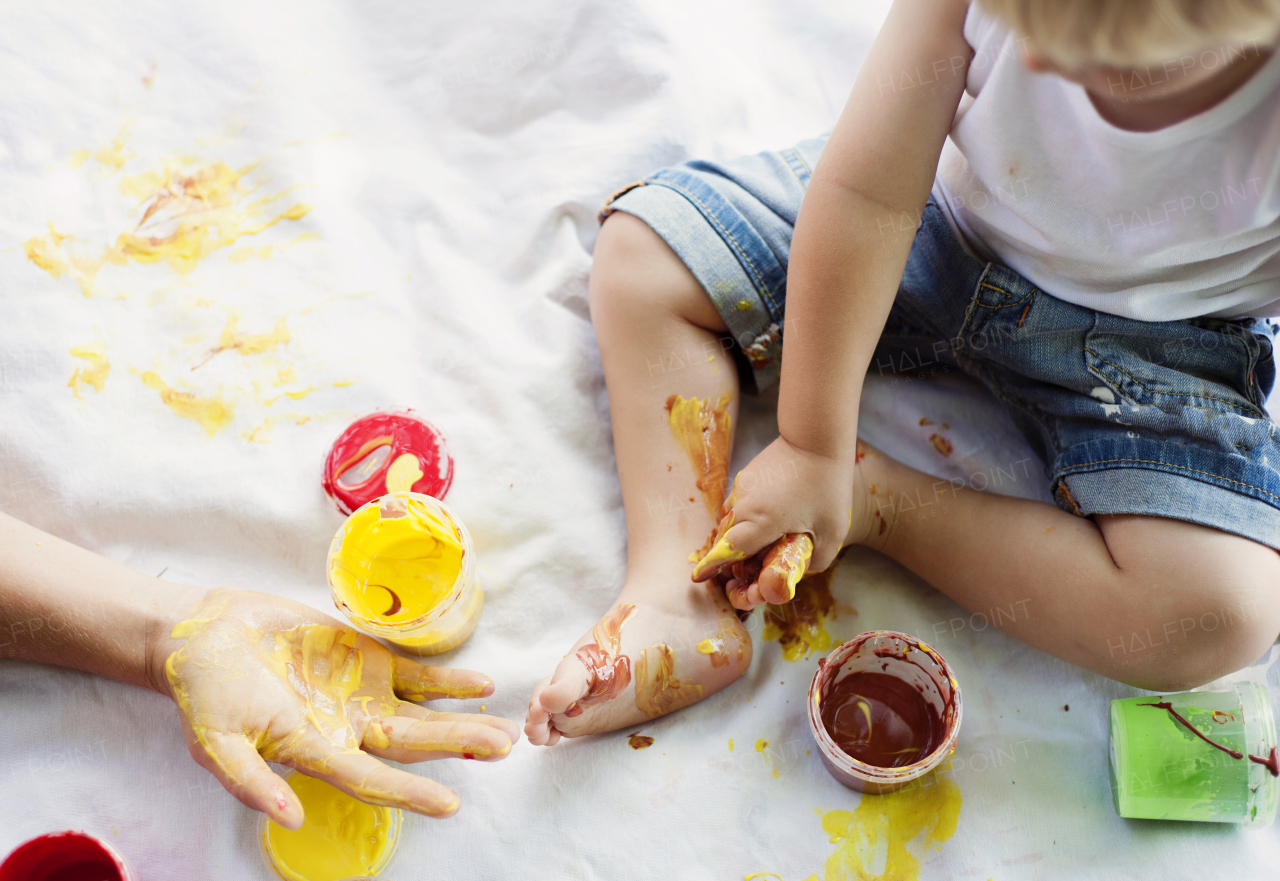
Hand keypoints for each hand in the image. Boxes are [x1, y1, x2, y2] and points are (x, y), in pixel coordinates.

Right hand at [151, 588, 517, 828]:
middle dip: (458, 748)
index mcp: (315, 752)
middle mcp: (348, 729)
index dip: (409, 794)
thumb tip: (288, 819)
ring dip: (463, 722)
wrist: (206, 635)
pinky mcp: (367, 661)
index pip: (372, 779)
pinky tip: (482, 686)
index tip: (450, 805)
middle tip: (504, 748)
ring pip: (423, 714)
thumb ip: (249, 781)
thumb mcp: (213, 741)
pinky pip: (418, 675)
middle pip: (412, 745)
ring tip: (504, 730)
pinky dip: (449, 682)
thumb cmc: (204, 692)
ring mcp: (363, 696)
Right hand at [690, 436, 851, 609]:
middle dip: (728, 554)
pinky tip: (768, 514)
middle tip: (742, 567)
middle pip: (725, 537)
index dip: (714, 565)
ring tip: (760, 540)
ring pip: (731, 518)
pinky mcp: (747, 475)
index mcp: (762, 521)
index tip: (698, 577)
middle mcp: (745, 504)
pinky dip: (746, 515)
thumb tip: (799, 571)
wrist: (817, 439)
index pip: (728, 550)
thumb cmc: (827, 485)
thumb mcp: (832, 532)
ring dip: (738, 533)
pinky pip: (738, 503)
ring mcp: (743, 487)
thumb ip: (815, 560)